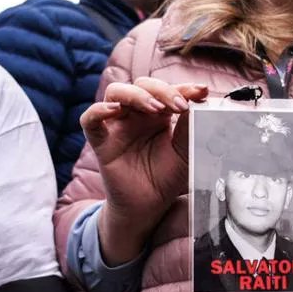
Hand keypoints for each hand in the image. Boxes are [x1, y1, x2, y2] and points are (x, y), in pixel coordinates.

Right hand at [80, 79, 207, 264]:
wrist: (150, 206)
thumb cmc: (167, 177)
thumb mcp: (186, 151)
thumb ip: (190, 127)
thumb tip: (199, 103)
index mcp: (159, 114)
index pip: (167, 90)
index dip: (184, 88)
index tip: (201, 92)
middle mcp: (137, 115)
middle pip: (142, 85)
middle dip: (162, 90)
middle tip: (180, 105)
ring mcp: (118, 126)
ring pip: (116, 93)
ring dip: (136, 95)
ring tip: (156, 109)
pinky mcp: (101, 142)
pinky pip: (90, 120)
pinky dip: (98, 110)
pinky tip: (114, 110)